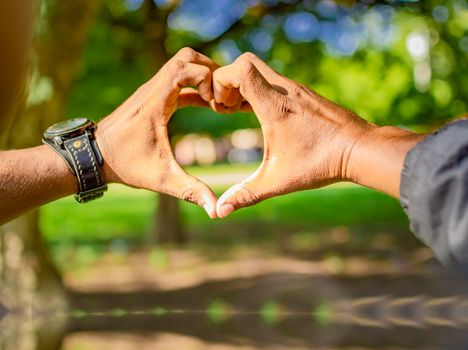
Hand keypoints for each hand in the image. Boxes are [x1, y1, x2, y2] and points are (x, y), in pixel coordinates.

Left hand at [95, 48, 221, 217]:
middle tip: (223, 94)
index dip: (206, 78)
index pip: (183, 68)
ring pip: (181, 65)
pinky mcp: (152, 97)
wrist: (95, 156)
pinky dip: (195, 87)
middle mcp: (152, 89)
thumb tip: (215, 211)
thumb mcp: (161, 179)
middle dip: (209, 71)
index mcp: (155, 102)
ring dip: (202, 77)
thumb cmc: (125, 165)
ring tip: (218, 101)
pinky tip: (207, 105)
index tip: (216, 103)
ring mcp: (151, 91)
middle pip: (185, 57)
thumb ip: (190, 191)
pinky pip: (178, 81)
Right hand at [212, 53, 421, 217]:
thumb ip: (246, 195)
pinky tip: (260, 114)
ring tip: (238, 112)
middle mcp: (286, 89)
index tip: (220, 108)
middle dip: (228, 80)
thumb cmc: (321, 164)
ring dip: (244, 85)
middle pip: (247, 61)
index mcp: (275, 106)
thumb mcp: (278, 182)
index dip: (220, 82)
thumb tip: (220, 212)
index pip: (240, 69)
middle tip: (226, 107)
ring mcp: (297, 88)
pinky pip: (274, 79)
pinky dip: (260, 89)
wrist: (361, 150)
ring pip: (261, 69)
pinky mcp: (305, 92)